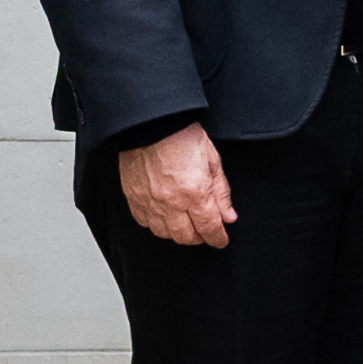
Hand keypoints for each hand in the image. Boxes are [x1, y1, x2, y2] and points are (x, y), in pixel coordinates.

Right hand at [120, 123, 237, 247]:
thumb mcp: (213, 160)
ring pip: (164, 233)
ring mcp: (150, 201)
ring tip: (186, 224)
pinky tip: (164, 216)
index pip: (209, 228)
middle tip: (205, 231)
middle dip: (199, 238)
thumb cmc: (181, 135)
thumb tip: (228, 216)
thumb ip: (221, 192)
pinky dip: (156, 224)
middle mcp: (171, 202)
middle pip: (186, 236)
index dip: (218, 238)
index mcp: (195, 192)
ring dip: (178, 233)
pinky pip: (144, 222)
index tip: (221, 240)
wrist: (151, 123)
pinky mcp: (134, 197)